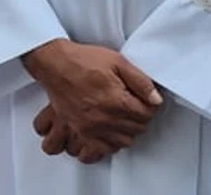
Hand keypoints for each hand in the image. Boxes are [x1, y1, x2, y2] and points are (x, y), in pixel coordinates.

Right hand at [21, 40, 162, 151]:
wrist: (55, 65)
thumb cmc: (83, 61)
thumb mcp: (118, 62)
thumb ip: (140, 81)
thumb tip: (156, 99)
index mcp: (116, 101)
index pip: (147, 114)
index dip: (150, 106)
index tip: (145, 100)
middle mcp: (104, 118)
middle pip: (136, 130)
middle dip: (139, 118)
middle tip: (134, 106)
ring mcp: (90, 128)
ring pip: (122, 142)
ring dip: (126, 132)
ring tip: (122, 118)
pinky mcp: (79, 131)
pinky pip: (100, 149)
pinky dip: (108, 143)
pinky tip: (109, 131)